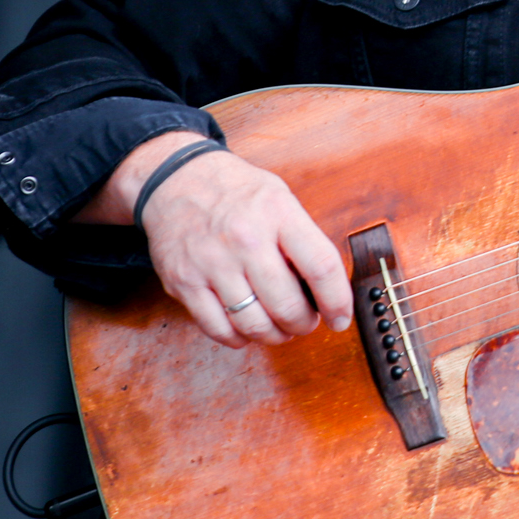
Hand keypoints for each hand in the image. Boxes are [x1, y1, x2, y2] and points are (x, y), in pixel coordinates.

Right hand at [87, 131, 353, 348]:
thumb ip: (303, 239)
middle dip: (304, 324)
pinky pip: (217, 328)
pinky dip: (239, 338)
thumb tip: (326, 289)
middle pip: (286, 305)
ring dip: (274, 336)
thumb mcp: (281, 199)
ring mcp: (212, 263)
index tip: (341, 317)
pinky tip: (248, 328)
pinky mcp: (183, 282)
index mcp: (278, 214)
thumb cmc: (237, 192)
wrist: (177, 180)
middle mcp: (245, 240)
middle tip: (307, 322)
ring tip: (280, 328)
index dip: (337, 301)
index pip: (321, 267)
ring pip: (253, 324)